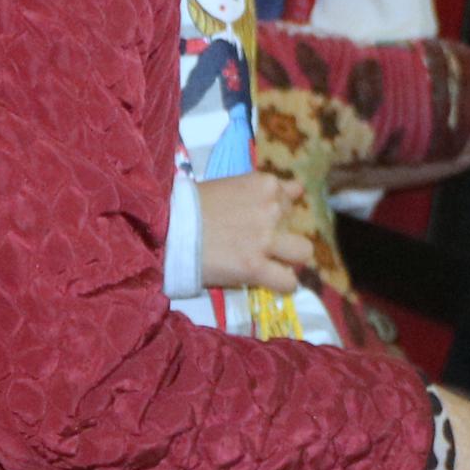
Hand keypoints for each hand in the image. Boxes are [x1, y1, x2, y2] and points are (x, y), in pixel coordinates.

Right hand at [194, 171, 316, 290]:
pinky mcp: (256, 267)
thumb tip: (296, 190)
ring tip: (271, 264)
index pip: (292, 196)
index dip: (278, 212)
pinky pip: (288, 282)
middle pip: (298, 224)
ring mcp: (266, 239)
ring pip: (302, 252)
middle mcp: (272, 208)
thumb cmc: (190, 205)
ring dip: (289, 259)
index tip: (263, 221)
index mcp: (264, 184)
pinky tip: (268, 282)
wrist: (167, 227)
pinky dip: (282, 285)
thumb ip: (261, 191)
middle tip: (263, 244)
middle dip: (284, 233)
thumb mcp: (229, 185)